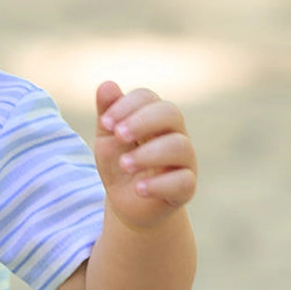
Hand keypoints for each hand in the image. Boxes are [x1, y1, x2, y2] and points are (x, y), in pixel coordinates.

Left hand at [93, 80, 196, 228]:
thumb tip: (107, 85)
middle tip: (118, 136)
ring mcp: (184, 161)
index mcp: (154, 118)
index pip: (148, 98)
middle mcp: (174, 134)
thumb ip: (108, 114)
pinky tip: (139, 188)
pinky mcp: (186, 188)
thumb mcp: (108, 140)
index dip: (126, 105)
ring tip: (124, 164)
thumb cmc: (121, 164)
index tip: (105, 124)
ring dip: (148, 154)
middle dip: (141, 121)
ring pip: (179, 146)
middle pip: (170, 113)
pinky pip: (183, 181)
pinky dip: (159, 184)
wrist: (129, 204)